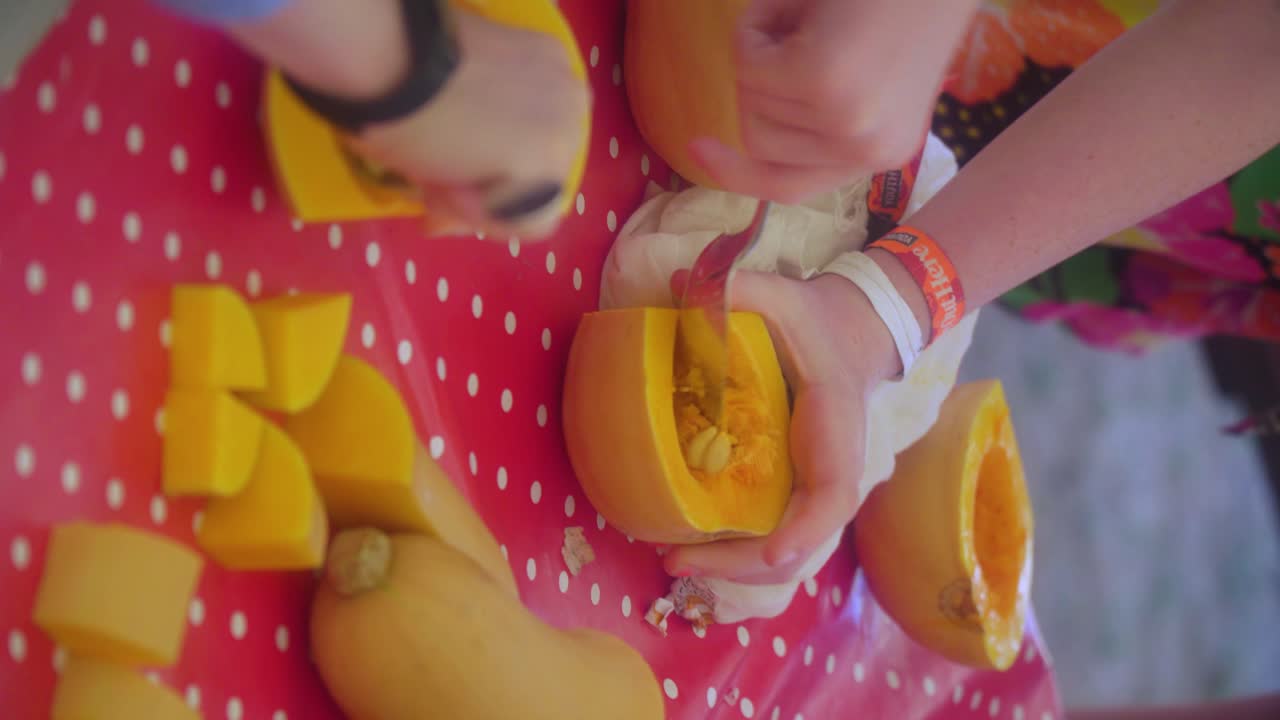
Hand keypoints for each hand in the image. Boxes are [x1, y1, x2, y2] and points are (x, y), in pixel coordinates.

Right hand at [229, 0, 588, 237]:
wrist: (383, 58)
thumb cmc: (397, 60)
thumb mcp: (445, 80)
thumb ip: (461, 122)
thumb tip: (443, 171)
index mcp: (550, 66)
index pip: (535, 149)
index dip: (488, 172)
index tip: (441, 174)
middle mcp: (571, 95)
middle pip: (532, 181)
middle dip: (480, 192)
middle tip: (427, 180)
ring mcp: (562, 132)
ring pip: (526, 205)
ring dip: (474, 204)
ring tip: (427, 176)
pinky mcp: (542, 166)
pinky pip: (521, 224)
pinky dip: (477, 219)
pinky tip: (438, 188)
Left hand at [663, 271, 898, 583]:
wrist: (856, 335)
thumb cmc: (819, 323)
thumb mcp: (786, 297)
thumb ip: (742, 289)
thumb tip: (678, 282)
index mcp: (835, 432)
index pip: (832, 494)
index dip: (805, 529)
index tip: (772, 552)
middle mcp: (832, 474)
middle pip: (799, 545)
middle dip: (741, 565)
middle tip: (675, 563)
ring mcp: (816, 489)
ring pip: (786, 553)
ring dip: (734, 568)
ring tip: (674, 564)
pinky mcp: (799, 491)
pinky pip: (775, 537)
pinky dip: (739, 553)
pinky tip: (693, 548)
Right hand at [691, 0, 977, 202]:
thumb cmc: (896, 4)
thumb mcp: (863, 77)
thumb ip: (817, 118)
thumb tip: (750, 133)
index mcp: (883, 152)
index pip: (790, 187)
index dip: (737, 174)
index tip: (697, 147)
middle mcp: (867, 151)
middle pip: (757, 143)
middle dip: (757, 88)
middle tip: (800, 34)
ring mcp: (843, 122)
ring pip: (749, 101)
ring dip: (762, 49)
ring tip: (812, 16)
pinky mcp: (821, 82)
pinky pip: (746, 64)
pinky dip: (756, 24)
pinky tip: (802, 7)